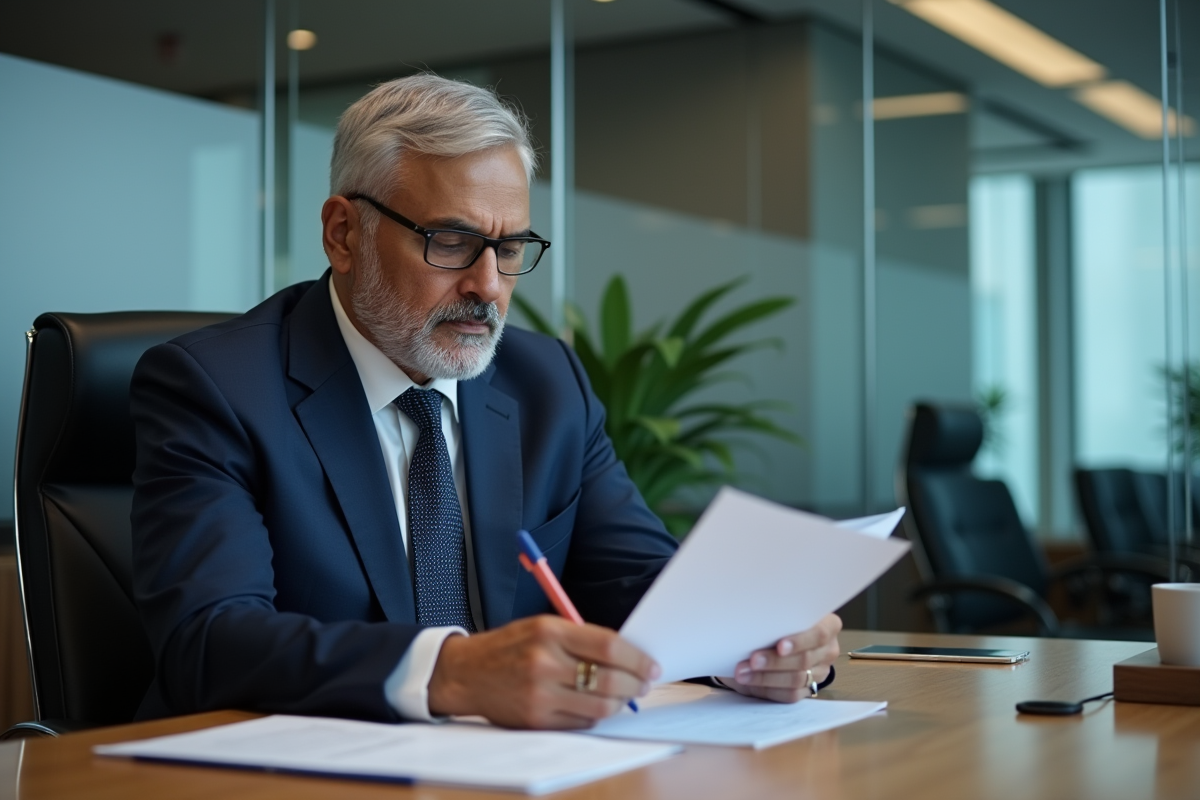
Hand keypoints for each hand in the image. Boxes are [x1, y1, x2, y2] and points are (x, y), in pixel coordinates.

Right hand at [427, 615, 659, 728]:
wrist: (467, 672)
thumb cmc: (512, 646)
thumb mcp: (544, 626)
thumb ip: (582, 638)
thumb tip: (628, 656)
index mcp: (549, 631)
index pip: (608, 646)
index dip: (637, 658)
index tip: (651, 665)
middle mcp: (544, 662)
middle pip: (608, 680)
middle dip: (635, 684)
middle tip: (644, 683)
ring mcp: (539, 694)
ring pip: (599, 706)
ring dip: (621, 703)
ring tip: (625, 696)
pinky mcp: (535, 719)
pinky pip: (581, 722)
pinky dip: (597, 715)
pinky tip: (598, 706)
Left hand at [719, 613, 841, 702]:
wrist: (784, 637)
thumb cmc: (782, 620)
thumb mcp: (784, 614)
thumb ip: (778, 618)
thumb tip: (752, 622)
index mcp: (829, 625)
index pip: (820, 634)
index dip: (799, 642)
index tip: (779, 646)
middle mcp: (828, 650)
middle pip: (805, 659)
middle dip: (774, 662)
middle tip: (752, 660)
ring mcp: (820, 671)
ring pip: (796, 680)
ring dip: (765, 677)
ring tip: (743, 673)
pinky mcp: (808, 689)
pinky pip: (790, 695)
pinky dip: (767, 689)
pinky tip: (750, 683)